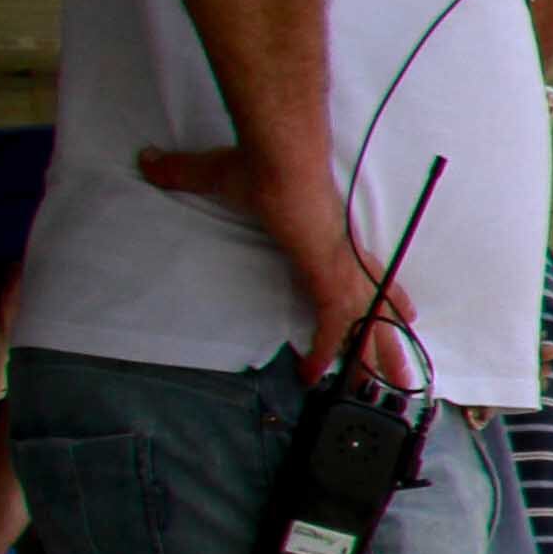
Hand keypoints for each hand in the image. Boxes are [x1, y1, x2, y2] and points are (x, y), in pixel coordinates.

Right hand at [135, 141, 417, 382]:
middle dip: (391, 348)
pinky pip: (333, 327)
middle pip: (380, 312)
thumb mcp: (219, 173)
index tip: (396, 316)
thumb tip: (148, 160)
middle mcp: (348, 261)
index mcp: (337, 242)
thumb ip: (185, 172)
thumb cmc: (262, 164)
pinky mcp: (329, 281)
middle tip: (404, 381)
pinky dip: (324, 352)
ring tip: (384, 393)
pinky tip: (315, 377)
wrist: (282, 162)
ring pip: (370, 326)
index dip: (377, 299)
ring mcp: (343, 272)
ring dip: (377, 361)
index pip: (365, 276)